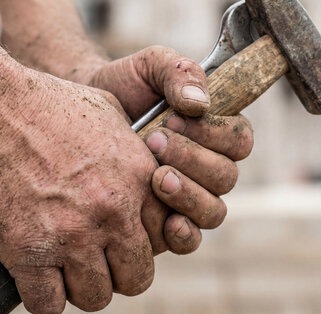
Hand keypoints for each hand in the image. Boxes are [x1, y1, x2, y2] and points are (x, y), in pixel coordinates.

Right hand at [0, 66, 164, 313]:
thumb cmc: (47, 105)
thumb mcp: (112, 113)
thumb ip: (138, 152)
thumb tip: (153, 174)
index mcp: (141, 181)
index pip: (165, 241)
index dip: (142, 243)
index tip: (120, 239)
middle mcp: (114, 213)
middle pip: (137, 279)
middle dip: (116, 275)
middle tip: (92, 261)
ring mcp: (73, 235)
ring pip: (96, 297)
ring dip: (79, 288)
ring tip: (61, 268)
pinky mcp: (29, 251)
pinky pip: (48, 303)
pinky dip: (41, 296)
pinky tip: (33, 275)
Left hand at [84, 46, 253, 254]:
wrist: (82, 114)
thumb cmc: (125, 88)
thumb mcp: (150, 66)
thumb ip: (179, 72)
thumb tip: (201, 102)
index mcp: (218, 132)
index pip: (239, 140)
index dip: (212, 133)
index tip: (172, 118)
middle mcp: (211, 168)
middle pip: (226, 177)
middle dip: (192, 160)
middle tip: (154, 142)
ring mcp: (192, 199)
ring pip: (213, 212)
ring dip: (189, 197)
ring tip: (156, 178)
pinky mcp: (168, 223)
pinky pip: (191, 240)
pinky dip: (184, 235)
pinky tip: (167, 224)